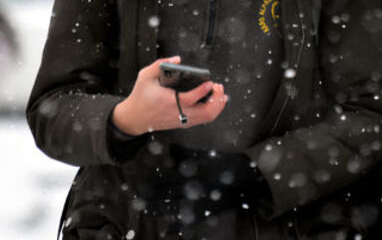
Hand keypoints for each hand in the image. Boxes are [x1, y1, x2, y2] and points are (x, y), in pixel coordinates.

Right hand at [113, 57, 226, 135]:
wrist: (135, 118)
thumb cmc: (141, 97)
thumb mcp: (145, 77)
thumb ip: (160, 64)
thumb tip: (177, 59)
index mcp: (168, 102)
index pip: (189, 99)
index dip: (202, 91)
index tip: (210, 82)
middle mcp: (177, 114)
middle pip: (205, 113)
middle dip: (216, 99)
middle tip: (218, 87)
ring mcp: (182, 120)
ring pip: (207, 118)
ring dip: (217, 105)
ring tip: (219, 93)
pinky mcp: (184, 123)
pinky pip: (204, 119)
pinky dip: (213, 110)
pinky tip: (215, 100)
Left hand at [143, 146, 269, 219]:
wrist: (244, 179)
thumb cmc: (224, 164)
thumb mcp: (205, 155)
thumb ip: (186, 154)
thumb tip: (171, 150)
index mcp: (188, 174)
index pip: (165, 180)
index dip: (151, 183)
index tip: (140, 185)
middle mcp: (189, 189)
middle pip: (165, 195)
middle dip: (150, 198)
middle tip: (137, 201)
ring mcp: (196, 203)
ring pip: (172, 208)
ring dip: (158, 211)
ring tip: (147, 212)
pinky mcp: (203, 213)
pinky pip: (188, 222)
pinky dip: (177, 227)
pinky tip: (167, 231)